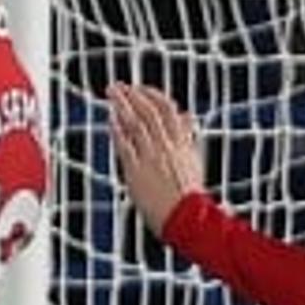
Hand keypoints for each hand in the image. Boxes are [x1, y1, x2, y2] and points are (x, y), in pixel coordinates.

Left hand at [104, 82, 210, 238]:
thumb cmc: (191, 195)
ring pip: (136, 124)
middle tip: (118, 86)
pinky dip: (118, 129)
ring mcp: (152, 157)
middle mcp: (167, 146)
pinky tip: (110, 119)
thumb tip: (188, 116)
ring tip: (111, 94)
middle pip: (148, 112)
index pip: (168, 110)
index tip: (141, 89)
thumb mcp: (194, 159)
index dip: (152, 96)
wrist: (188, 218)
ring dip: (123, 106)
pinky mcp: (138, 171)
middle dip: (132, 96)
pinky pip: (126, 145)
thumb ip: (188, 136)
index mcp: (182, 143)